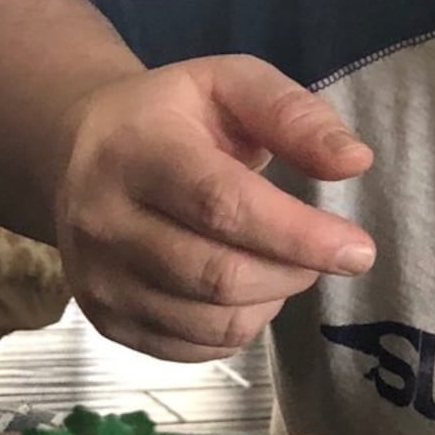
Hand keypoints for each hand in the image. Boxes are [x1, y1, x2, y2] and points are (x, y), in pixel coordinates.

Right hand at [52, 56, 376, 360]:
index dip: (297, 234)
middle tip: (323, 252)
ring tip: (281, 262)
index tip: (358, 250)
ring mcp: (98, 279)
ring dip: (271, 301)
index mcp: (136, 151)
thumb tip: (355, 162)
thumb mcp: (232, 85)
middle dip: (294, 271)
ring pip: (212, 322)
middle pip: (219, 275)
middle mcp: (104, 221)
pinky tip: (245, 289)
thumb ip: (295, 114)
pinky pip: (195, 349)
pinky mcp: (105, 321)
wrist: (76, 151)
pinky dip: (239, 328)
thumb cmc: (172, 116)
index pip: (222, 205)